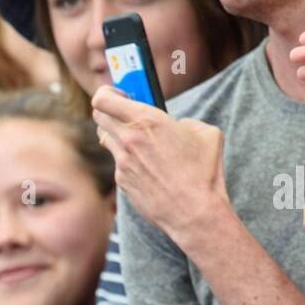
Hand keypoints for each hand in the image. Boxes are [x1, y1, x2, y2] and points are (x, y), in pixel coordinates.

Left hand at [91, 85, 231, 250]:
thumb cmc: (204, 172)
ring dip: (116, 133)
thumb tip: (178, 126)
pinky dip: (127, 160)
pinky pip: (118, 163)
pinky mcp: (122, 182)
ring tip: (136, 138)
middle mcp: (128, 139)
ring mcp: (122, 162)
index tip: (118, 93)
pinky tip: (147, 166)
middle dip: (109, 110)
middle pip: (99, 116)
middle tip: (123, 112)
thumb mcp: (206, 133)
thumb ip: (186, 122)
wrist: (194, 212)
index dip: (107, 93)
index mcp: (147, 120)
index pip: (104, 98)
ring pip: (105, 139)